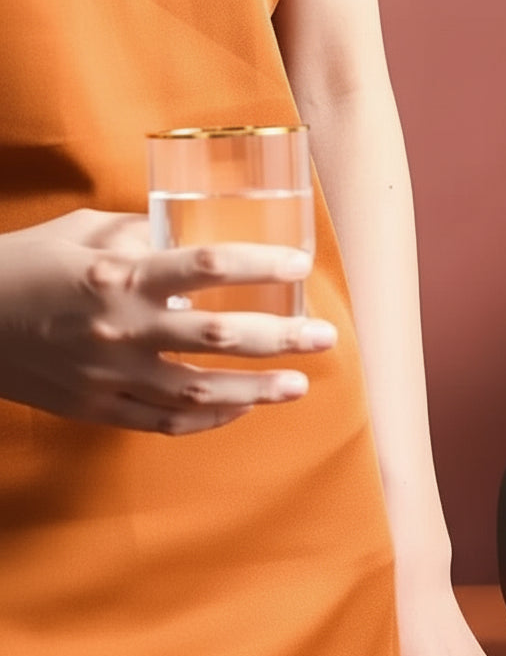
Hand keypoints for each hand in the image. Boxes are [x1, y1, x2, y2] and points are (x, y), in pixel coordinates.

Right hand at [0, 208, 336, 432]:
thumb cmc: (24, 265)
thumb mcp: (81, 232)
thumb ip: (143, 235)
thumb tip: (194, 235)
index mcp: (118, 275)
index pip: (206, 267)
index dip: (260, 266)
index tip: (300, 266)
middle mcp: (121, 328)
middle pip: (219, 337)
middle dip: (281, 339)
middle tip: (326, 338)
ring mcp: (111, 376)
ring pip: (201, 394)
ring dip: (258, 392)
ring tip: (300, 386)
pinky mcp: (99, 409)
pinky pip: (167, 423)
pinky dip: (210, 421)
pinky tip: (241, 410)